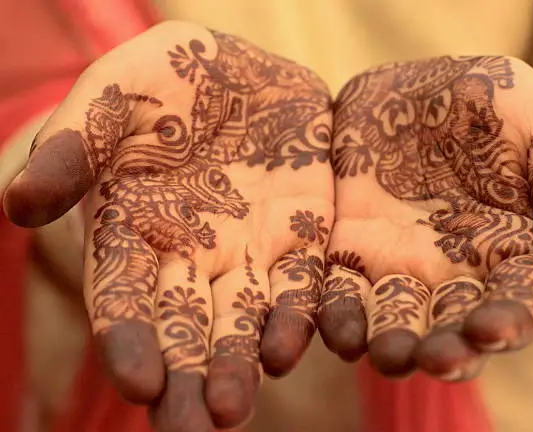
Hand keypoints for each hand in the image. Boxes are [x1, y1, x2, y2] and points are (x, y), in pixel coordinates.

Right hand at [3, 21, 332, 429]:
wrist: (241, 66)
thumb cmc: (164, 79)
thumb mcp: (113, 96)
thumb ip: (72, 147)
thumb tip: (19, 204)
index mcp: (134, 229)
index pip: (122, 297)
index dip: (127, 339)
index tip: (138, 383)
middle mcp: (190, 253)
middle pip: (183, 328)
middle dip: (185, 380)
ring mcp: (249, 249)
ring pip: (242, 320)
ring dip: (238, 365)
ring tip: (231, 409)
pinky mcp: (301, 234)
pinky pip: (300, 284)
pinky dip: (295, 316)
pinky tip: (287, 348)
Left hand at [319, 56, 532, 379]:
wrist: (412, 84)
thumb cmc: (491, 105)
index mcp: (512, 251)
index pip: (518, 303)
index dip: (510, 322)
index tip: (492, 330)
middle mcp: (456, 271)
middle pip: (455, 327)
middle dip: (447, 350)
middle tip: (435, 358)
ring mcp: (400, 264)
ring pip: (397, 320)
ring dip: (392, 344)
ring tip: (387, 355)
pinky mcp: (351, 250)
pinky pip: (342, 291)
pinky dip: (340, 315)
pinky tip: (339, 330)